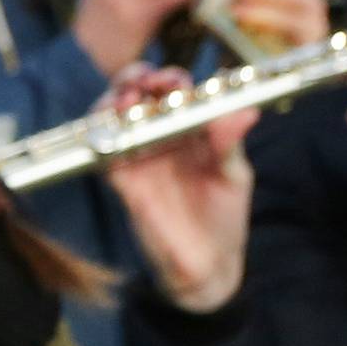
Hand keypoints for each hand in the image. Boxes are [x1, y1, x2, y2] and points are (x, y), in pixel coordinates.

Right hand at [103, 64, 256, 310]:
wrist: (207, 265)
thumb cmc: (225, 217)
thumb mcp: (234, 176)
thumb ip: (230, 144)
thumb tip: (244, 111)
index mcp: (191, 130)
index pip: (176, 93)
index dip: (171, 80)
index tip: (173, 80)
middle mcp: (162, 137)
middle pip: (140, 96)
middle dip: (137, 80)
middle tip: (144, 81)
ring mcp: (140, 156)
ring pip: (117, 117)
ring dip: (115, 100)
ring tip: (126, 98)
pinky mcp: (122, 180)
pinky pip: (104, 151)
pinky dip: (101, 133)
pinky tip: (109, 124)